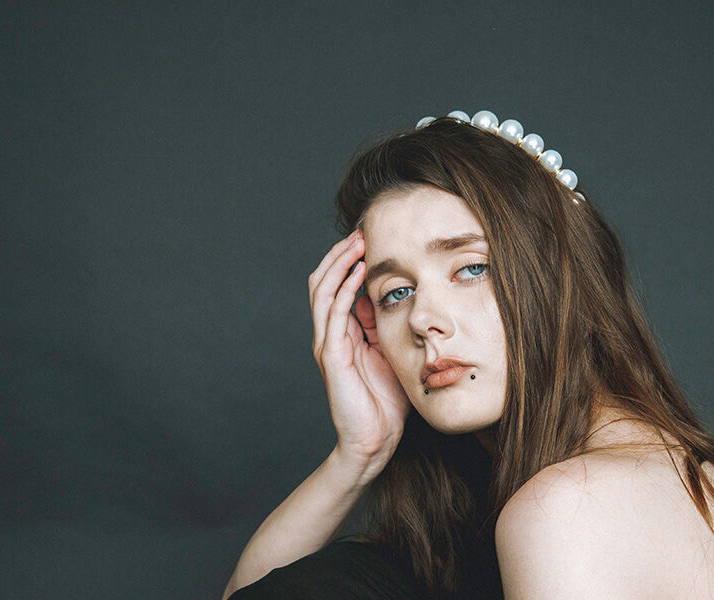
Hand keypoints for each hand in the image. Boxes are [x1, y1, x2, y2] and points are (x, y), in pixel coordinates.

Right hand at [308, 229, 409, 472]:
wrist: (374, 441)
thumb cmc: (386, 402)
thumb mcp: (390, 353)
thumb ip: (384, 326)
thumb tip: (390, 296)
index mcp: (343, 333)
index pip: (337, 285)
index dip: (348, 260)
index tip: (370, 238)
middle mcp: (330, 335)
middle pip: (323, 281)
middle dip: (340, 254)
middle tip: (361, 232)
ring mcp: (327, 344)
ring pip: (322, 291)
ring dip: (339, 263)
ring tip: (357, 242)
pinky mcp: (331, 357)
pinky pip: (333, 314)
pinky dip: (344, 289)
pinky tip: (358, 272)